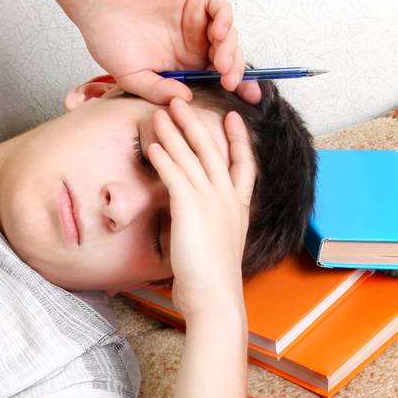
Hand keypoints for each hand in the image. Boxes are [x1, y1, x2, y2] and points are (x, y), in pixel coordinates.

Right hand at [69, 0, 261, 106]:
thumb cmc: (107, 36)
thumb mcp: (131, 76)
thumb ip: (157, 90)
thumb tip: (185, 100)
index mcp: (180, 65)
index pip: (214, 79)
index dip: (232, 90)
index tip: (245, 104)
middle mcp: (192, 43)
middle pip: (227, 59)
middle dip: (235, 73)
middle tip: (230, 84)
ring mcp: (195, 20)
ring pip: (227, 36)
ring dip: (231, 51)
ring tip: (222, 64)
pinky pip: (220, 9)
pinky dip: (225, 21)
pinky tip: (218, 33)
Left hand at [147, 99, 254, 320]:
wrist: (215, 296)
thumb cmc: (213, 281)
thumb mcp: (219, 247)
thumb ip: (212, 228)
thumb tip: (196, 226)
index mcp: (239, 207)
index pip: (244, 164)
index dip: (238, 139)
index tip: (232, 118)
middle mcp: (227, 198)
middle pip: (212, 150)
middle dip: (197, 122)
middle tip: (184, 101)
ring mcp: (210, 200)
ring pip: (191, 156)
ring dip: (174, 132)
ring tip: (162, 112)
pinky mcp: (189, 207)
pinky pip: (174, 173)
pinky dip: (163, 156)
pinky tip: (152, 144)